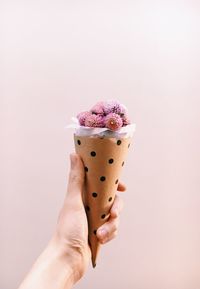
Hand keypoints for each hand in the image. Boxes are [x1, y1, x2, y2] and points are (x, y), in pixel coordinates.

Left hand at [53, 153, 125, 282]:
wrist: (68, 259)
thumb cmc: (67, 230)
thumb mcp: (73, 201)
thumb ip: (76, 179)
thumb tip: (74, 155)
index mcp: (83, 196)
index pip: (102, 184)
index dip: (113, 184)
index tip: (122, 187)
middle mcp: (90, 206)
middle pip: (113, 200)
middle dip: (116, 208)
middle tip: (113, 214)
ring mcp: (95, 220)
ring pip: (115, 217)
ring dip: (110, 226)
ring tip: (100, 234)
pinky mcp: (100, 232)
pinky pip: (113, 230)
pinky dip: (109, 234)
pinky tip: (100, 240)